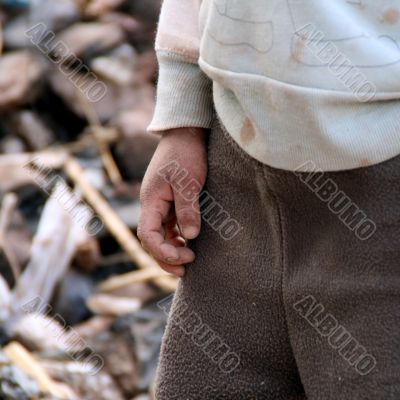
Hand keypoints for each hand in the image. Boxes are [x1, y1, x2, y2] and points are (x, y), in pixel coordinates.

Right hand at [138, 127, 207, 276]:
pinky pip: (168, 226)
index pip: (147, 235)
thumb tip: (189, 237)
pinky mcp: (170, 201)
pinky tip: (188, 243)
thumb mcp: (188, 181)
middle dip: (165, 257)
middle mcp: (152, 205)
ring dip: (171, 250)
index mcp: (151, 201)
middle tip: (186, 270)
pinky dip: (176, 238)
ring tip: (189, 261)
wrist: (186, 134)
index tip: (184, 258)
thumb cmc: (185, 154)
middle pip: (151, 240)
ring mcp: (160, 204)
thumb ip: (187, 209)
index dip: (162, 252)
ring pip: (159, 235)